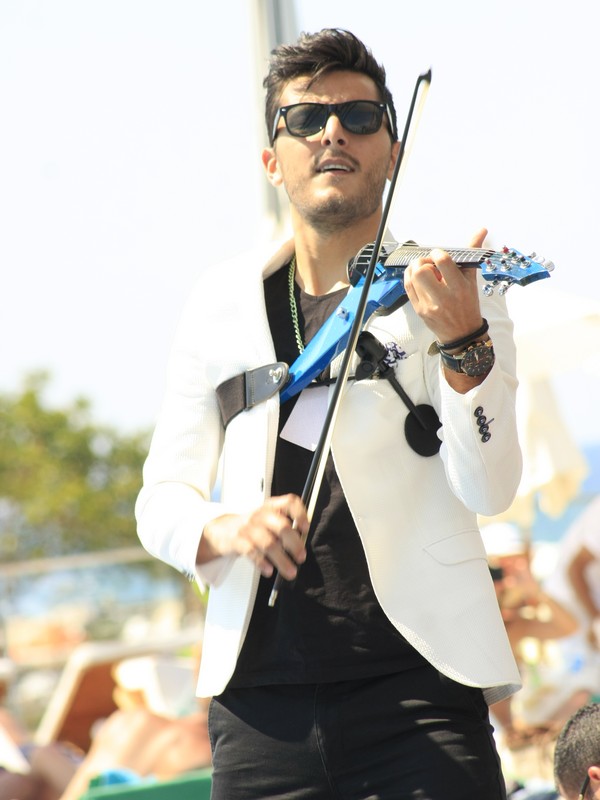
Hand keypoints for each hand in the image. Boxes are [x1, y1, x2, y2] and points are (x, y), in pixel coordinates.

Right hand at [199, 494, 308, 579]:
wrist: (221, 530)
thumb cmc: (251, 526)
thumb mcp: (267, 519)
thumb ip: (283, 526)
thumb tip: (302, 544)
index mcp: (271, 507)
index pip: (289, 502)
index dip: (300, 514)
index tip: (305, 529)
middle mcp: (261, 515)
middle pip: (282, 527)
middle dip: (295, 544)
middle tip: (301, 558)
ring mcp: (248, 527)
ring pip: (269, 544)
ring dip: (282, 560)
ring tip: (290, 572)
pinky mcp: (238, 541)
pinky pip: (252, 552)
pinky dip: (262, 563)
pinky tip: (269, 571)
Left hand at [403, 227, 487, 344]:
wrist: (461, 334)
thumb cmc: (468, 306)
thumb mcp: (472, 281)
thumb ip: (472, 255)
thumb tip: (481, 230)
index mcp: (459, 287)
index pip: (443, 261)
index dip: (437, 253)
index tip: (439, 256)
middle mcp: (443, 297)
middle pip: (421, 270)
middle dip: (423, 262)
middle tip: (429, 264)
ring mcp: (429, 305)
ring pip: (412, 278)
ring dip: (415, 269)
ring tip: (424, 271)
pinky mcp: (419, 310)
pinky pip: (407, 287)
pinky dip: (409, 277)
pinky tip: (417, 278)